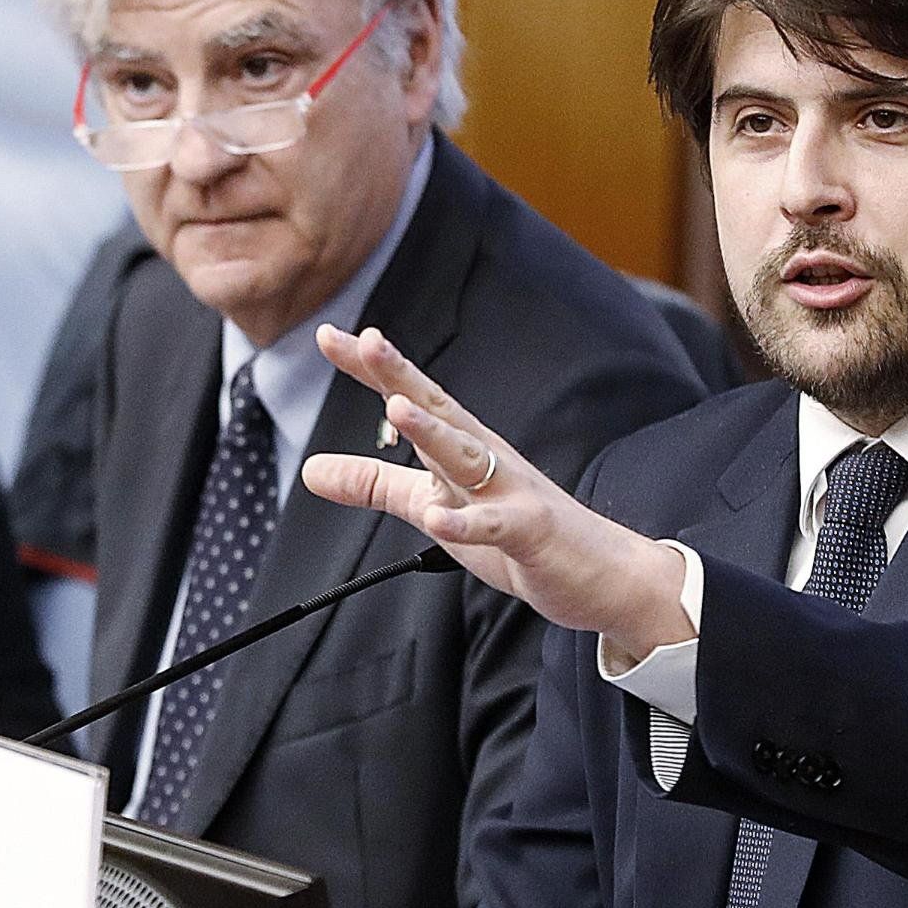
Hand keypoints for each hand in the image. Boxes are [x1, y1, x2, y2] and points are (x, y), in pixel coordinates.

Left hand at [300, 324, 694, 658]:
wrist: (599, 573)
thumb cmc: (516, 532)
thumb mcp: (432, 505)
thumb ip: (375, 485)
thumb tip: (308, 469)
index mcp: (460, 447)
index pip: (411, 398)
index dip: (371, 369)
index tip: (330, 334)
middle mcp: (486, 458)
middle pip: (439, 410)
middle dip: (401, 375)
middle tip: (364, 340)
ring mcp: (511, 492)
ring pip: (468, 457)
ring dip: (433, 433)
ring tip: (397, 408)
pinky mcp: (530, 532)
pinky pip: (496, 526)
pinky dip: (468, 522)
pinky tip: (438, 518)